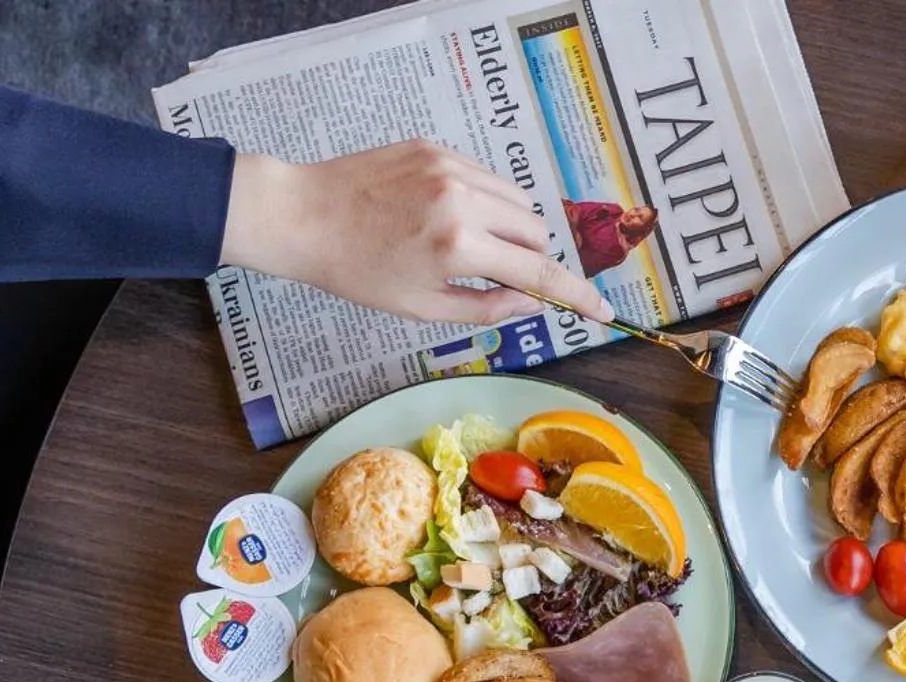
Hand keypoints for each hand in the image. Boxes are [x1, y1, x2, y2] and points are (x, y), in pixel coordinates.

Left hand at [220, 141, 612, 326]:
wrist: (302, 216)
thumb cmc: (356, 272)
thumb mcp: (422, 308)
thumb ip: (486, 306)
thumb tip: (532, 302)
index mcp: (459, 246)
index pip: (539, 272)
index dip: (577, 295)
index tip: (603, 310)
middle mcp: (462, 199)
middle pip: (536, 230)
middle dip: (531, 257)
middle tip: (498, 273)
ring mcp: (448, 166)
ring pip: (517, 199)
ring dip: (511, 227)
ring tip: (470, 243)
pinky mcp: (433, 146)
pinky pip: (486, 176)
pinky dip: (485, 200)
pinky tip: (447, 214)